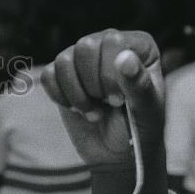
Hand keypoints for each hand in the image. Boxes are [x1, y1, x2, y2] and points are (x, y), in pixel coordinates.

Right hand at [41, 29, 164, 172]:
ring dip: (76, 93)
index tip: (117, 101)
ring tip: (91, 110)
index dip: (109, 74)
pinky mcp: (62, 76)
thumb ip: (138, 84)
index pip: (112, 41)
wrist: (118, 152)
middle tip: (105, 103)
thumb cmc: (139, 128)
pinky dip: (59, 97)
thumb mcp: (146, 110)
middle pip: (85, 46)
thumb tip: (124, 57)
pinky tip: (76, 108)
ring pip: (64, 60)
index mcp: (137, 46)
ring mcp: (84, 59)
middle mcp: (109, 45)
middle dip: (91, 83)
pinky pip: (48, 76)